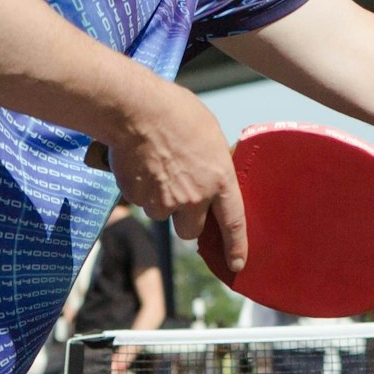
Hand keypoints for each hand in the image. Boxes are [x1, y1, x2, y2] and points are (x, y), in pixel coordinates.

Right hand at [107, 85, 246, 271]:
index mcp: (219, 180)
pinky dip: (140, 189)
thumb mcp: (210, 135)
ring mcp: (164, 201)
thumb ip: (213, 163)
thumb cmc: (176, 112)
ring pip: (162, 214)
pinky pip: (141, 202)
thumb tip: (211, 175)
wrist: (136, 109)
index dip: (236, 247)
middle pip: (189, 231)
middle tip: (179, 195)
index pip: (233, 223)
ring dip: (159, 200)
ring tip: (157, 167)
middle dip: (184, 219)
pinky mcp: (138, 198)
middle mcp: (194, 197)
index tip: (237, 264)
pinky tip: (141, 164)